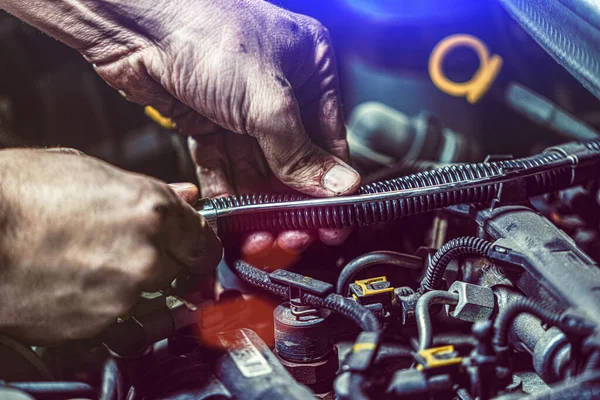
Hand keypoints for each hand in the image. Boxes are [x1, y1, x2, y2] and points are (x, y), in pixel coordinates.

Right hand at [0, 149, 220, 343]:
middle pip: (181, 269)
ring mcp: (124, 293)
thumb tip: (186, 196)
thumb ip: (151, 189)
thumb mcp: (89, 171)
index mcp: (153, 209)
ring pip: (151, 295)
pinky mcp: (98, 324)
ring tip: (93, 262)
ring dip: (135, 284)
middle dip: (166, 261)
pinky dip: (107, 304)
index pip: (204, 241)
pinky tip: (77, 282)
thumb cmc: (20, 194)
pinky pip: (119, 318)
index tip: (192, 248)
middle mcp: (148, 253)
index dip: (198, 244)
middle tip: (132, 249)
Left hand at [80, 0, 360, 255]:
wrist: (135, 20)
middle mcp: (278, 89)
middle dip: (289, 200)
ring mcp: (241, 105)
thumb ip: (300, 151)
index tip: (328, 223)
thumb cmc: (205, 32)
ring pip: (256, 167)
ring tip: (258, 232)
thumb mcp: (267, 100)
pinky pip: (222, 162)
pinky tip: (229, 212)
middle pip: (292, 160)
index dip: (329, 186)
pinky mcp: (207, 118)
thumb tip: (338, 187)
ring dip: (257, 201)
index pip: (329, 141)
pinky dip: (225, 187)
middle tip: (289, 235)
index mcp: (311, 69)